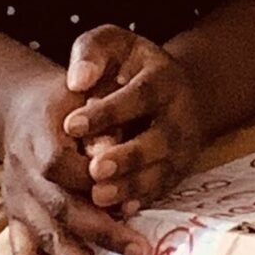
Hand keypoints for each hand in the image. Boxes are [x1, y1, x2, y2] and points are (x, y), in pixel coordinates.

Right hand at [1, 66, 153, 254]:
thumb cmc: (62, 102)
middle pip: (61, 210)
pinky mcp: (17, 224)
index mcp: (42, 143)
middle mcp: (28, 179)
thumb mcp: (79, 92)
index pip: (63, 165)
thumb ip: (98, 116)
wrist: (17, 111)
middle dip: (103, 235)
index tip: (132, 201)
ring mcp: (21, 206)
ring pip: (46, 243)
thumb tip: (112, 146)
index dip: (95, 183)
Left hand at [62, 24, 204, 216]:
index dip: (107, 112)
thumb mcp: (114, 44)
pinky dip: (142, 200)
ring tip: (100, 196)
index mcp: (165, 79)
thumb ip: (92, 52)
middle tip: (94, 169)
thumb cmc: (131, 66)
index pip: (139, 95)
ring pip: (162, 170)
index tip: (70, 124)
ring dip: (132, 185)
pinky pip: (163, 189)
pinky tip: (120, 210)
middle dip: (127, 156)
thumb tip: (76, 80)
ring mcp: (183, 146)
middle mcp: (180, 114)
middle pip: (158, 139)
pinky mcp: (179, 170)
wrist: (174, 90)